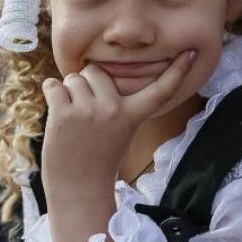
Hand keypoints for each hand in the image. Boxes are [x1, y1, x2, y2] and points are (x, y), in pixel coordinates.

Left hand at [41, 51, 194, 241]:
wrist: (78, 189)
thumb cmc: (96, 159)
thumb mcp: (120, 132)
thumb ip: (115, 105)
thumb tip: (93, 73)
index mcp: (132, 115)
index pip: (159, 90)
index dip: (177, 71)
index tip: (190, 52)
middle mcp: (113, 109)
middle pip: (95, 71)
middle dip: (87, 85)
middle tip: (86, 113)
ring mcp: (88, 110)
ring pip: (73, 77)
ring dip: (68, 92)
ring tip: (72, 119)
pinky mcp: (63, 112)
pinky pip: (53, 85)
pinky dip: (51, 94)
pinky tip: (57, 114)